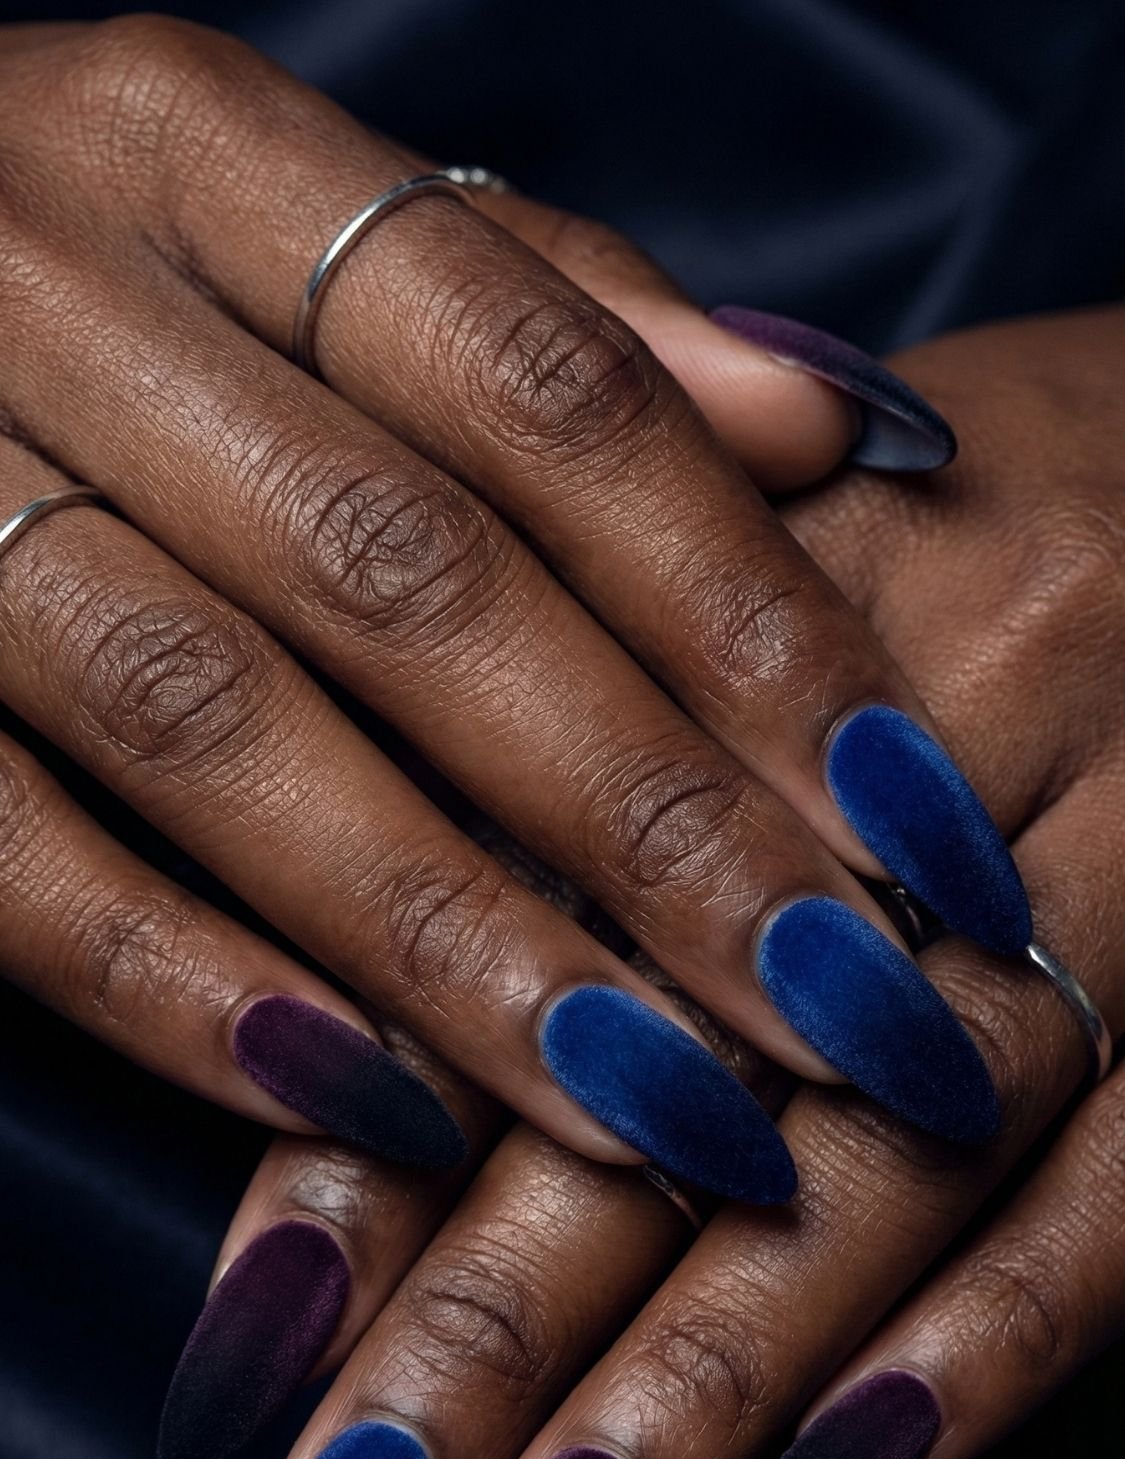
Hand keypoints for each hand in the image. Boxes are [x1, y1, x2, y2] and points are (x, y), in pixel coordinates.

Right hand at [0, 16, 1022, 1210]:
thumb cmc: (71, 281)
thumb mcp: (285, 227)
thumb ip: (541, 312)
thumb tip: (828, 415)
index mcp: (197, 150)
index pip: (543, 385)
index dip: (744, 613)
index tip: (903, 815)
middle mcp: (43, 280)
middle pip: (409, 577)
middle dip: (646, 817)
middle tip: (833, 1011)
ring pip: (214, 724)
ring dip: (453, 936)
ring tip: (651, 1102)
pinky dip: (178, 987)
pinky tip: (363, 1107)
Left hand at [202, 306, 1124, 1458]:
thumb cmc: (944, 531)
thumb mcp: (730, 561)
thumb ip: (553, 746)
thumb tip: (337, 1048)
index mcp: (749, 601)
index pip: (520, 912)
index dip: (376, 1140)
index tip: (258, 1354)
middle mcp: (924, 723)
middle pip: (686, 1056)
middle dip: (504, 1312)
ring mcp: (1118, 848)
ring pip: (896, 1151)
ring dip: (710, 1377)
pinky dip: (991, 1350)